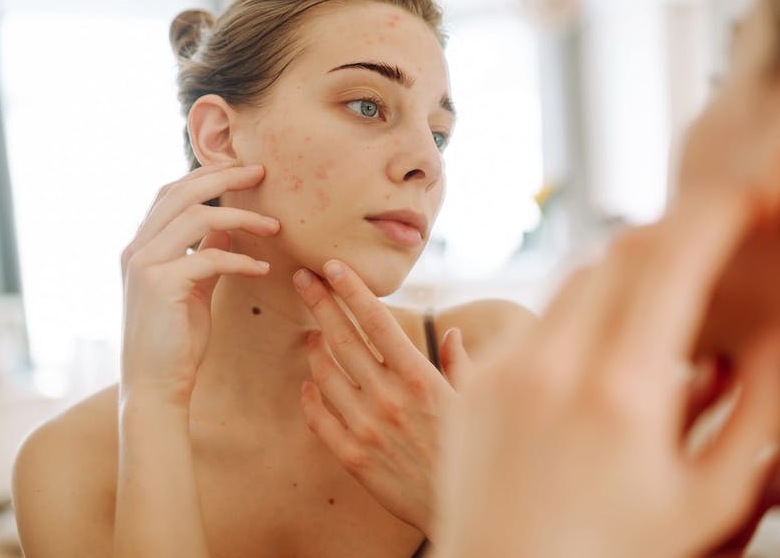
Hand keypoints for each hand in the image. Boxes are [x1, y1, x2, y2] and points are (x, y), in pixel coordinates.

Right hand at [119, 163, 278, 404]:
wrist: (155, 387)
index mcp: (140, 247)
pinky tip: (262, 268)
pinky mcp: (161, 286)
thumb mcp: (192, 288)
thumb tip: (226, 227)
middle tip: (262, 172)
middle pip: (181, 192)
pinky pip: (208, 257)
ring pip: (196, 217)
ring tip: (274, 226)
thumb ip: (203, 254)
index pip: (170, 193)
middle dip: (224, 177)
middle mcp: (136, 250)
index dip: (205, 175)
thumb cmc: (175, 341)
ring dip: (241, 216)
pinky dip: (240, 259)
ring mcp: (144, 265)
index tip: (242, 170)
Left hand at [292, 260, 470, 538]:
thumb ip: (459, 364)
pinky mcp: (353, 457)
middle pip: (343, 339)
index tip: (333, 266)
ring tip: (310, 333)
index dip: (353, 290)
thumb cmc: (474, 453)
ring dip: (314, 348)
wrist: (465, 514)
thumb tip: (451, 333)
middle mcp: (390, 399)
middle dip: (320, 303)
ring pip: (325, 375)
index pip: (377, 322)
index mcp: (421, 379)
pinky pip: (320, 418)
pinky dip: (311, 396)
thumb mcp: (477, 403)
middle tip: (302, 279)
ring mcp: (367, 429)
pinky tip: (309, 384)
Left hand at [434, 188, 779, 557]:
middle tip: (706, 247)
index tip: (742, 200)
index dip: (712, 215)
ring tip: (655, 309)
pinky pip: (534, 319)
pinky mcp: (475, 382)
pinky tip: (599, 353)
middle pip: (619, 254)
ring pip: (573, 280)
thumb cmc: (618, 554)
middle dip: (671, 237)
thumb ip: (759, 411)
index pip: (670, 262)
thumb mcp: (710, 498)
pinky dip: (577, 315)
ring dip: (622, 276)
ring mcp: (505, 371)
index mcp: (621, 394)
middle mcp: (554, 368)